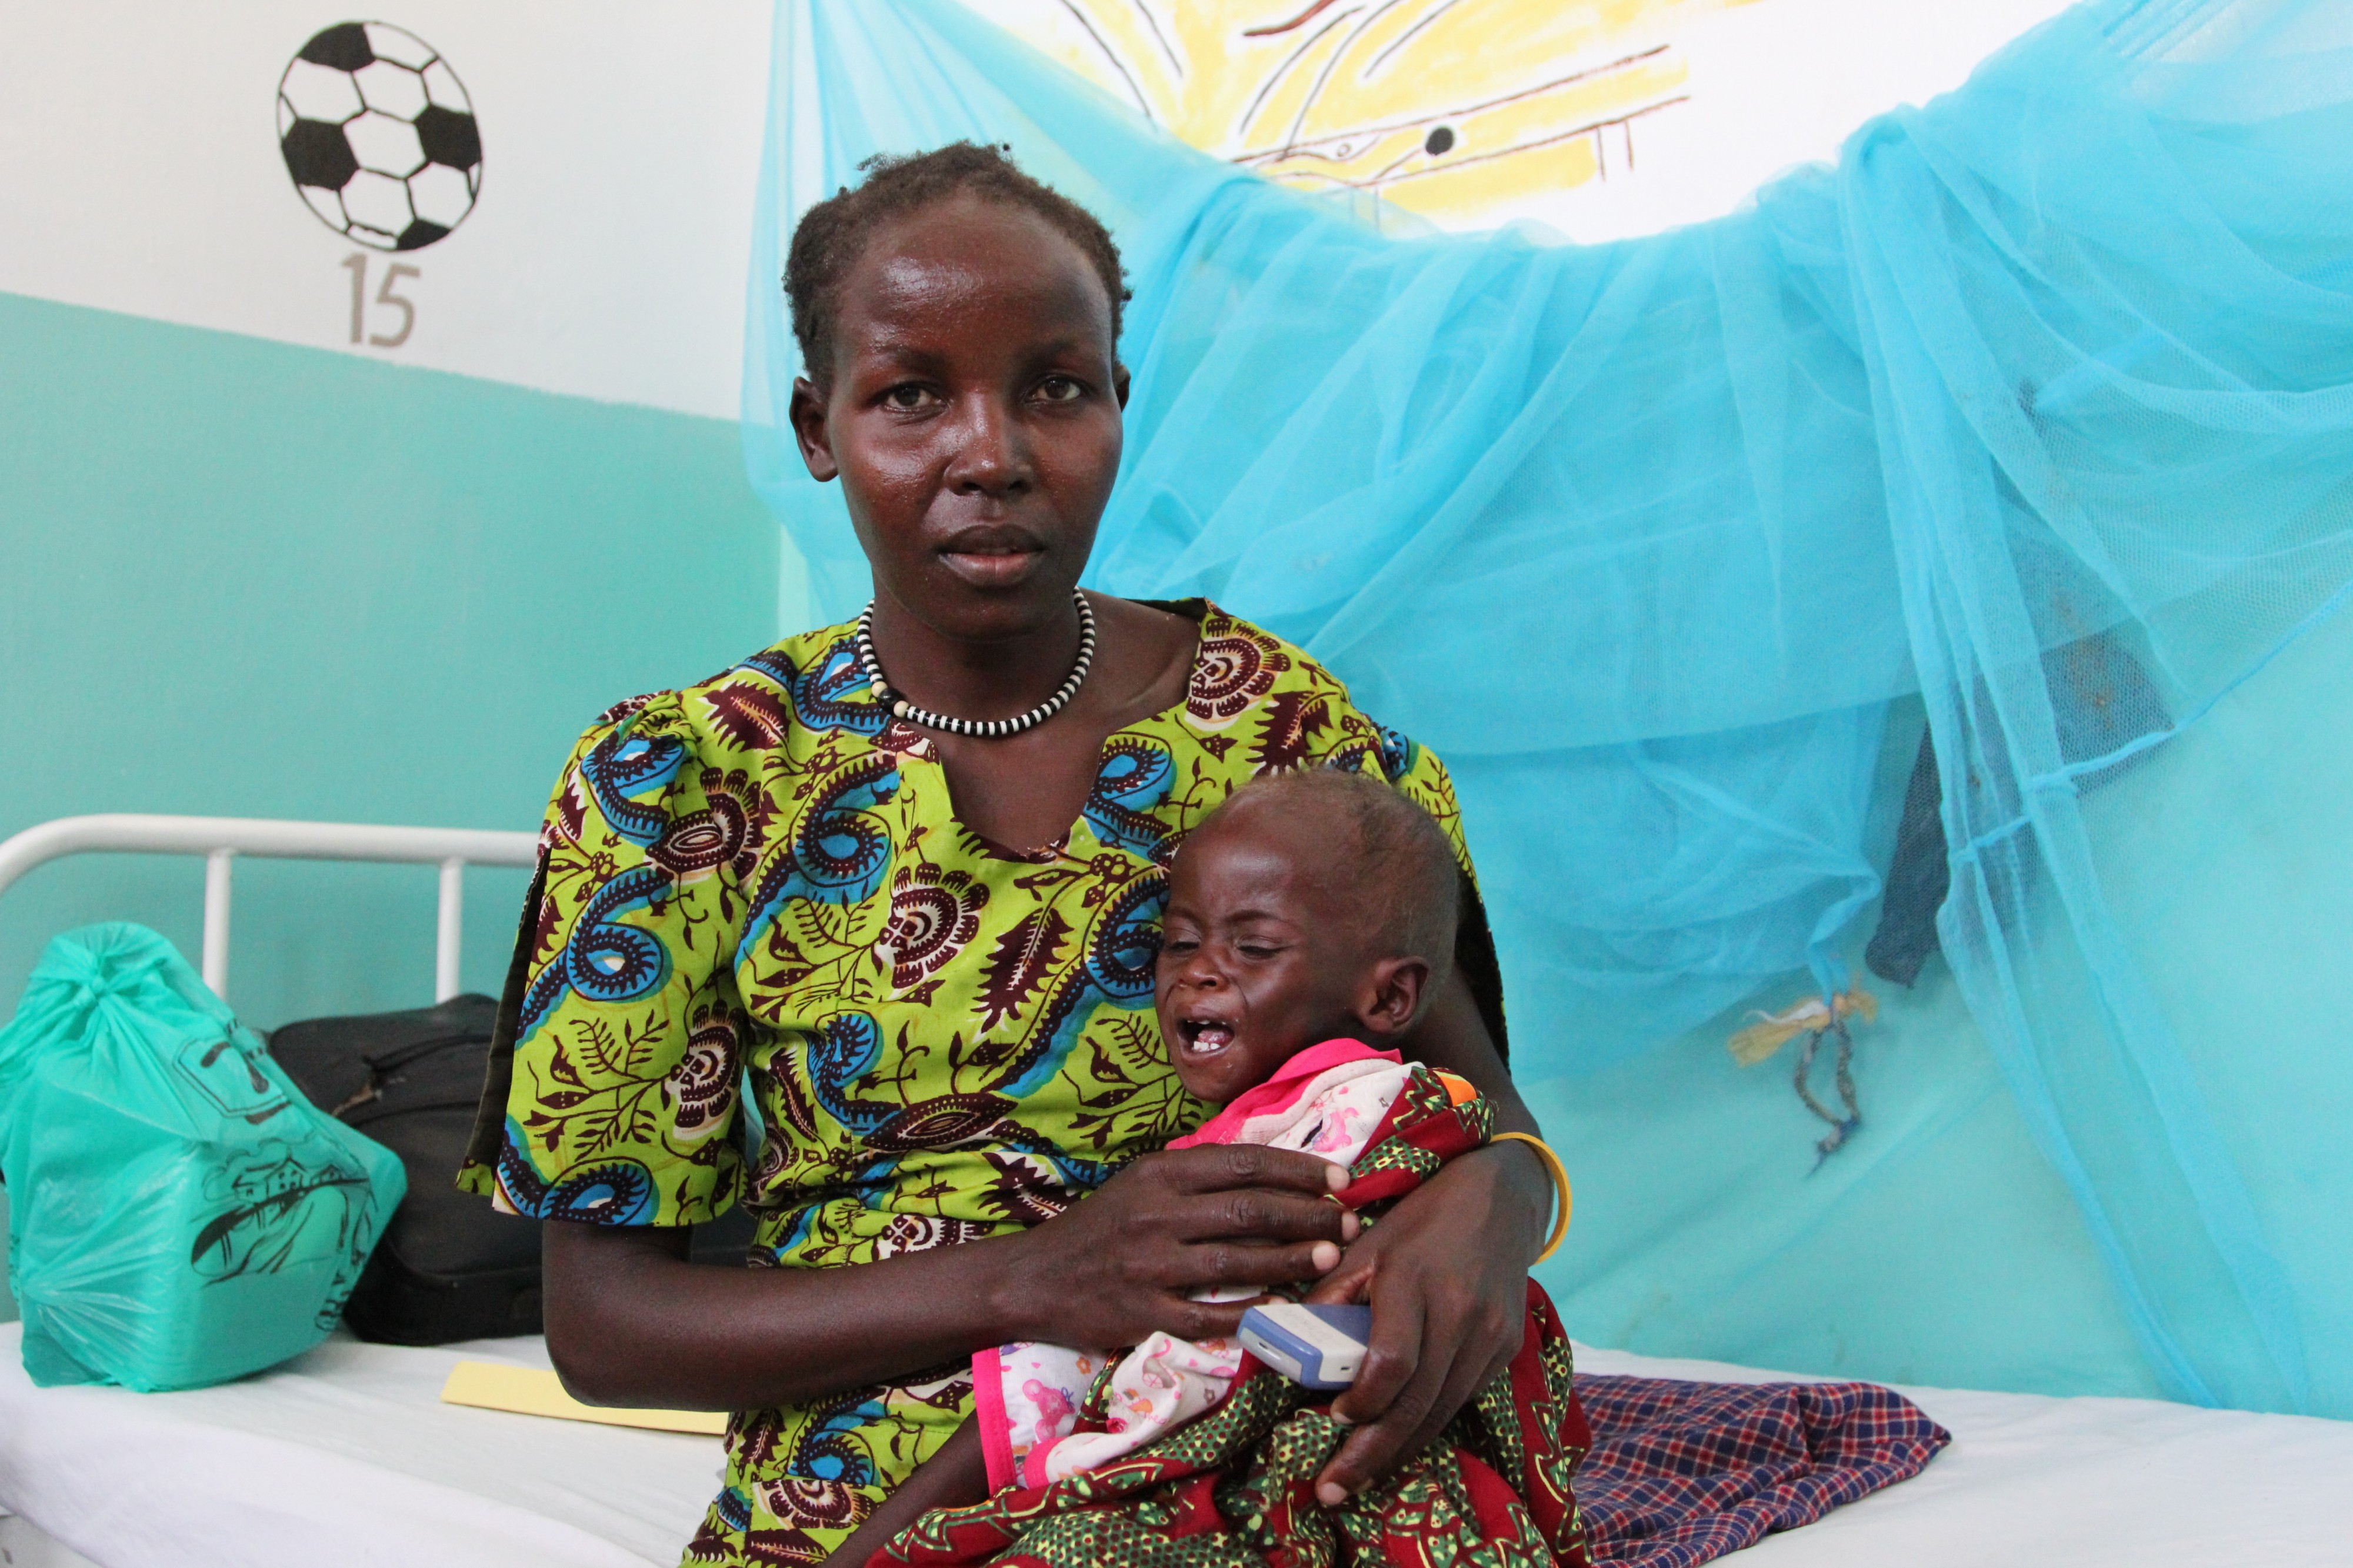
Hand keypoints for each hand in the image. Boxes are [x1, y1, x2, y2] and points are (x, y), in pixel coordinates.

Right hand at [1002, 1144, 1358, 1348]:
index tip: (1341, 1178)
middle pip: (1251, 1209)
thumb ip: (1198, 1174)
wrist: (1033, 1280)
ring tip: (1333, 1257)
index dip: (1300, 1169)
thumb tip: (1270, 1163)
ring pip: (1239, 1260)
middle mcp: (1157, 1214)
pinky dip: (1251, 1312)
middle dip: (1310, 1215)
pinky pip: (1210, 1314)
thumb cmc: (1101, 1227)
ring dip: (1294, 1259)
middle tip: (1350, 1221)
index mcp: (1161, 1174)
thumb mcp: (1143, 1183)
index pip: (1245, 1162)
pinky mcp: (1143, 1313)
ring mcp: (1150, 1266)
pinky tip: (1285, 1309)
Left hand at [1300, 1140, 1547, 1504]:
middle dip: (1371, 1453)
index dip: (1361, 1399)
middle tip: (1331, 1490)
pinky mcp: (1506, 1349)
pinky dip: (1426, 1426)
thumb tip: (1288, 1348)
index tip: (1333, 1418)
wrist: (1500, 1201)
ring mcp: (1490, 1335)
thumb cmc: (1421, 1221)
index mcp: (1415, 1279)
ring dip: (1398, 1452)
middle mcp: (1460, 1312)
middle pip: (1416, 1401)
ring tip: (1357, 1481)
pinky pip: (1460, 1400)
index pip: (1392, 1360)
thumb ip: (1329, 1296)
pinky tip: (1397, 1444)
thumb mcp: (1366, 1246)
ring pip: (1440, 1411)